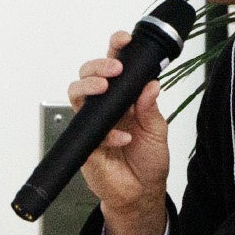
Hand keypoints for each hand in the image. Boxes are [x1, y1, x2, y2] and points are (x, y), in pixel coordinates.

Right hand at [69, 31, 169, 234]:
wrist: (140, 194)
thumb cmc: (147, 161)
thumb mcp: (158, 131)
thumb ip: (151, 108)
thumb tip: (151, 84)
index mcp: (124, 97)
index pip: (115, 65)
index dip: (116, 48)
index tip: (124, 40)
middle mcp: (105, 107)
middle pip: (88, 74)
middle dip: (98, 65)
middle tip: (114, 68)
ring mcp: (93, 123)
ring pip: (76, 94)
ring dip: (89, 87)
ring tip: (104, 88)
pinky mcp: (86, 144)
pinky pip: (88, 130)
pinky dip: (107, 133)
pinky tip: (123, 137)